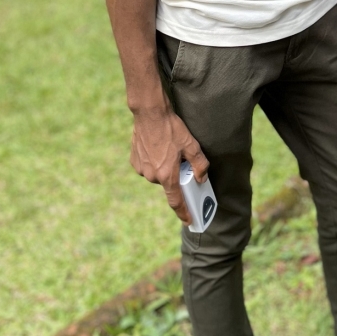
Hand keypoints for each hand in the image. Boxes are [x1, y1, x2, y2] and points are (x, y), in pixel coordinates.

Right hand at [130, 105, 208, 224]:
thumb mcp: (192, 145)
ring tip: (169, 150)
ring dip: (164, 168)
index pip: (176, 201)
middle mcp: (152, 176)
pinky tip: (158, 148)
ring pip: (158, 175)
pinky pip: (148, 167)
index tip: (189, 221)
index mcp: (167, 175)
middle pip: (168, 183)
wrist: (150, 114)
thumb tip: (201, 178)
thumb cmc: (172, 129)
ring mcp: (142, 169)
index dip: (183, 212)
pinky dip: (154, 162)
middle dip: (175, 176)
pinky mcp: (135, 161)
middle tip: (181, 162)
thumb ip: (199, 165)